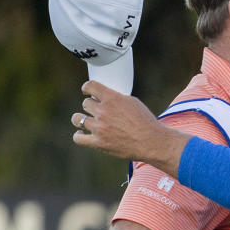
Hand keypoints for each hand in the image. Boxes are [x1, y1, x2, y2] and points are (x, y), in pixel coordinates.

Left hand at [71, 81, 188, 177]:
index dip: (86, 88)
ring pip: (78, 119)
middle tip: (97, 111)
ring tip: (86, 121)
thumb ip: (117, 99)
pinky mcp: (98, 143)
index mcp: (112, 98)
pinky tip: (82, 133)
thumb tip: (105, 98)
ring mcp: (99, 128)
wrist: (152, 142)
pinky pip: (78, 138)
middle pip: (85, 104)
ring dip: (81, 119)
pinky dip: (79, 135)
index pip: (90, 86)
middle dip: (91, 106)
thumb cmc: (146, 122)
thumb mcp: (133, 103)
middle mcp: (103, 112)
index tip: (86, 91)